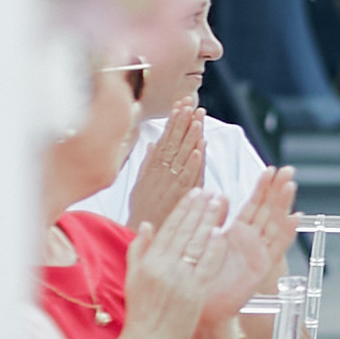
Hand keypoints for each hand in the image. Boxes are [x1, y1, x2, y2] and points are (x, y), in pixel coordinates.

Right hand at [121, 187, 231, 338]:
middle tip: (211, 191)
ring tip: (219, 203)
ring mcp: (180, 278)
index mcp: (148, 262)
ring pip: (196, 243)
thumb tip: (147, 224)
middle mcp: (163, 266)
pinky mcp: (194, 291)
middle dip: (199, 209)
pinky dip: (213, 247)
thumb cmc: (141, 312)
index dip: (183, 209)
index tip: (194, 193)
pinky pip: (206, 264)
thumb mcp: (132, 278)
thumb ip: (139, 250)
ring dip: (209, 221)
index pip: (168, 228)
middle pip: (184, 231)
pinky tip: (221, 231)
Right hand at [126, 102, 203, 241]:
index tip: (180, 104)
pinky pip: (189, 176)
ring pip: (182, 155)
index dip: (173, 121)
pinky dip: (194, 162)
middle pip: (174, 143)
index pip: (165, 139)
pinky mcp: (181, 196)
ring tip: (197, 117)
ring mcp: (172, 183)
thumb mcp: (140, 185)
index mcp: (153, 168)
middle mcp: (162, 173)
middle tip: (190, 103)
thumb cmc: (144, 211)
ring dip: (190, 136)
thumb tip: (152, 144)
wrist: (146, 235)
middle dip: (182, 122)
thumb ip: (147, 164)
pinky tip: (198, 148)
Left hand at [193, 163, 297, 338]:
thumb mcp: (199, 243)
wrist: (200, 308)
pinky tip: (296, 217)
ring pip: (274, 223)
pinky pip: (277, 247)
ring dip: (283, 204)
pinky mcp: (262, 267)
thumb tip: (215, 197)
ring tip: (290, 185)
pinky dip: (287, 232)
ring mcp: (258, 253)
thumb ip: (209, 220)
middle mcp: (250, 241)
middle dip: (277, 190)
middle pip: (268, 210)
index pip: (252, 205)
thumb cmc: (197, 278)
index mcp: (235, 233)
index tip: (270, 170)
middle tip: (287, 170)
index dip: (261, 188)